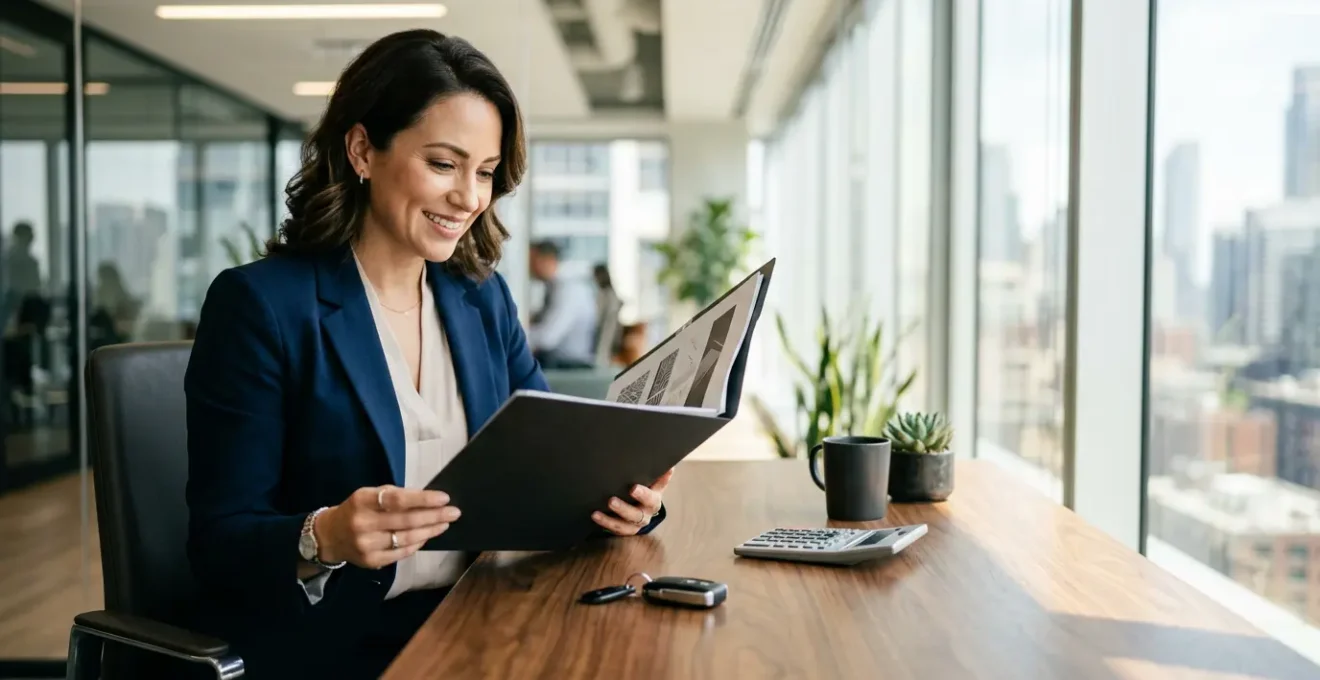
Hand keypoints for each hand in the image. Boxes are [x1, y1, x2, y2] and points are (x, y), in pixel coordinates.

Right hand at [314, 485, 459, 568]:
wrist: (330, 536)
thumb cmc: (357, 510)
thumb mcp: (369, 495)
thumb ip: (395, 496)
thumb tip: (428, 499)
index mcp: (363, 501)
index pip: (398, 500)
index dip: (423, 499)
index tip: (444, 498)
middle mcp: (363, 523)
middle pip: (406, 520)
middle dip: (435, 516)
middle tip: (454, 512)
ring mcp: (367, 545)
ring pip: (407, 538)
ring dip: (430, 531)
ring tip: (445, 524)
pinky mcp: (371, 561)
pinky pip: (401, 553)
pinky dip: (417, 543)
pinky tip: (427, 536)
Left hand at [592, 468, 672, 535]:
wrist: (646, 507)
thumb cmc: (648, 490)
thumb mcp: (655, 483)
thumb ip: (660, 476)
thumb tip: (670, 466)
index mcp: (654, 500)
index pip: (651, 498)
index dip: (643, 494)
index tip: (634, 488)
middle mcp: (646, 514)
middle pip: (636, 514)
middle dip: (623, 508)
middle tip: (611, 501)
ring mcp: (635, 524)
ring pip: (623, 525)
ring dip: (610, 519)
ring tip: (597, 512)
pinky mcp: (625, 530)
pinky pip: (614, 529)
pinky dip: (604, 522)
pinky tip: (594, 515)